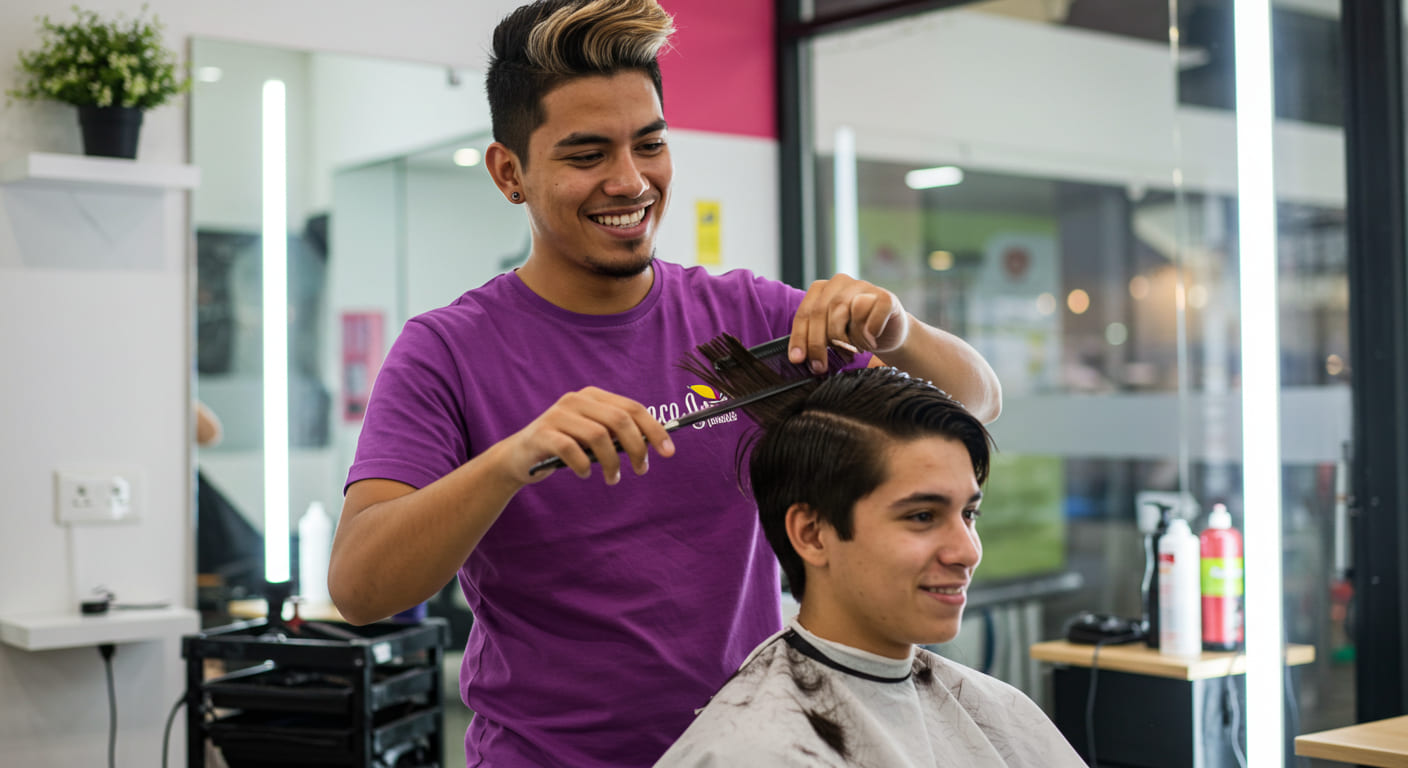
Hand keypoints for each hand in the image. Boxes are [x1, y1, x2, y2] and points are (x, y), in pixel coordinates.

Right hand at [504, 387, 674, 485]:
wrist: (519, 458)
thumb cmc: (565, 448)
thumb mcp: (594, 438)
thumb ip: (617, 435)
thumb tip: (654, 443)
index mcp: (593, 397)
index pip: (633, 408)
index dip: (654, 429)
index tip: (668, 452)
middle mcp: (576, 400)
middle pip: (619, 420)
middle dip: (637, 448)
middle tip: (641, 470)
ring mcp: (557, 415)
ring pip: (599, 436)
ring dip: (612, 462)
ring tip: (612, 478)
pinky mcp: (542, 434)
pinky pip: (571, 450)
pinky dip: (583, 466)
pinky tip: (585, 474)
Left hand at [788, 274, 910, 372]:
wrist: (890, 333)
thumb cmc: (855, 333)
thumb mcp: (830, 335)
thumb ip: (814, 339)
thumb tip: (797, 357)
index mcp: (822, 288)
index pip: (805, 312)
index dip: (799, 337)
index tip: (797, 359)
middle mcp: (840, 282)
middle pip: (821, 311)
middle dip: (817, 343)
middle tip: (819, 366)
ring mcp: (864, 286)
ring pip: (844, 310)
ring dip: (845, 338)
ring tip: (853, 350)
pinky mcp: (886, 297)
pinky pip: (871, 314)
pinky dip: (869, 332)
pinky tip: (871, 341)